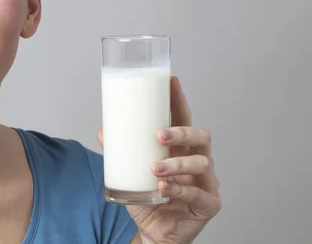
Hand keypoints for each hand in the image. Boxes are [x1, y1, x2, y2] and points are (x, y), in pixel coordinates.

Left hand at [97, 76, 221, 243]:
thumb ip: (120, 153)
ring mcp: (206, 182)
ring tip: (155, 168)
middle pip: (201, 136)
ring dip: (176, 164)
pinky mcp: (208, 204)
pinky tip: (164, 188)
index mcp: (181, 148)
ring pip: (201, 163)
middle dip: (181, 132)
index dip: (179, 100)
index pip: (184, 119)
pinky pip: (198, 193)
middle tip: (158, 135)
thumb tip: (103, 132)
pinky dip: (179, 189)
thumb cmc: (149, 199)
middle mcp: (198, 161)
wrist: (155, 233)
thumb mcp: (130, 173)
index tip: (171, 82)